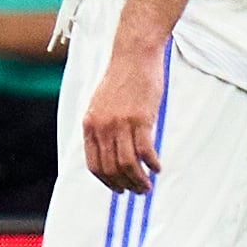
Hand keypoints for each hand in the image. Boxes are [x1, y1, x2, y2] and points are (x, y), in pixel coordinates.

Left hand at [79, 42, 165, 193]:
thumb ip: (103, 127)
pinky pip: (145, 151)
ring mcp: (120, 123)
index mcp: (89, 124)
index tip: (118, 189)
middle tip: (138, 191)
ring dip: (139, 180)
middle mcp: (102, 127)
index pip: (94, 164)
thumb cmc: (121, 79)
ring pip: (127, 165)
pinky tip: (157, 168)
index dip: (106, 181)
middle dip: (124, 185)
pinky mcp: (140, 119)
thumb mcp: (102, 104)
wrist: (133, 55)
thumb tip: (112, 152)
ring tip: (148, 186)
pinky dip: (151, 164)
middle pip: (111, 169)